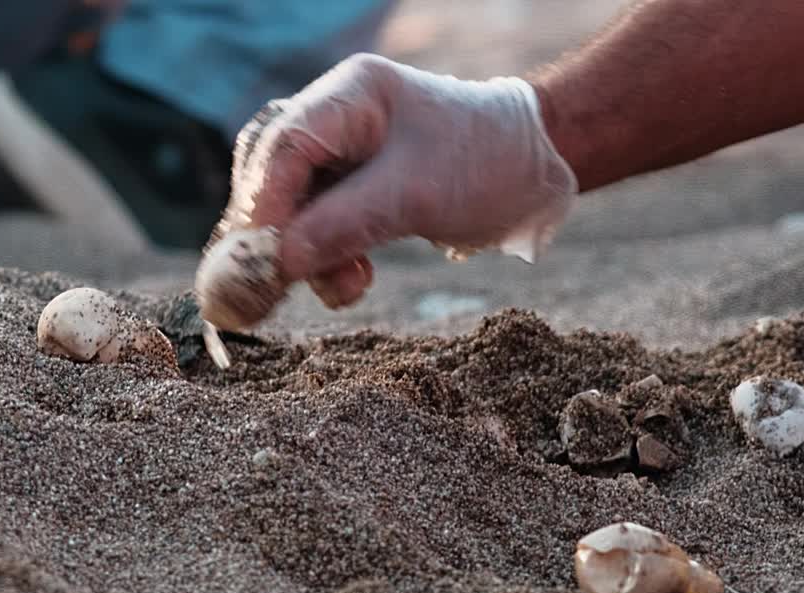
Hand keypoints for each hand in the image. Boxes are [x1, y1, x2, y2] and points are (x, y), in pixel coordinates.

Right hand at [225, 53, 576, 307]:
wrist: (536, 174)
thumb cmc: (485, 162)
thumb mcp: (416, 196)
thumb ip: (344, 225)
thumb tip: (281, 262)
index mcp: (350, 96)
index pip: (283, 145)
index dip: (266, 203)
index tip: (267, 256)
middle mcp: (334, 121)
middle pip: (272, 178)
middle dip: (281, 234)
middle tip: (284, 283)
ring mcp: (339, 157)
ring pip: (291, 212)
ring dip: (309, 257)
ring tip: (348, 285)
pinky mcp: (349, 192)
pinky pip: (315, 230)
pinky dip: (327, 262)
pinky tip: (354, 280)